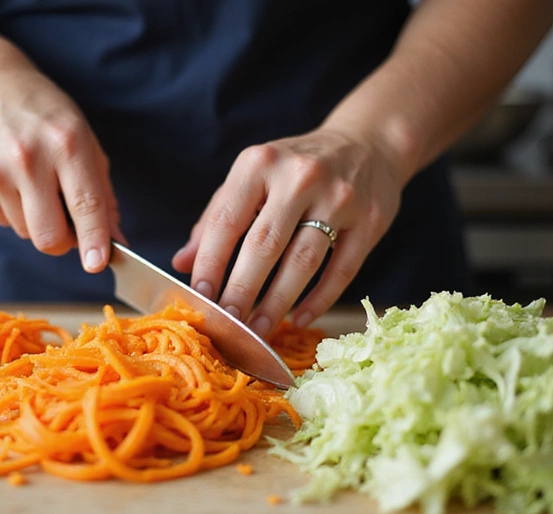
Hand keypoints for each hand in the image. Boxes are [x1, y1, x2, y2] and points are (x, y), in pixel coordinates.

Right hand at [0, 67, 124, 271]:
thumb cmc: (46, 119)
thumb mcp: (85, 141)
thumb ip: (103, 195)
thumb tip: (116, 242)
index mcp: (67, 143)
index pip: (86, 204)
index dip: (93, 239)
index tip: (97, 263)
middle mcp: (28, 158)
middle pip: (49, 236)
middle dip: (63, 242)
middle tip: (68, 225)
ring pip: (26, 232)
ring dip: (37, 221)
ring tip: (34, 184)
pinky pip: (3, 222)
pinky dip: (12, 210)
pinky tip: (10, 179)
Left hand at [171, 128, 402, 337]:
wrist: (367, 143)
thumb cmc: (296, 168)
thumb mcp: (253, 177)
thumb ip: (217, 217)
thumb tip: (182, 263)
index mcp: (260, 163)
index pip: (227, 220)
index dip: (210, 263)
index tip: (199, 297)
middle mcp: (300, 177)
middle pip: (264, 245)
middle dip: (241, 291)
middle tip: (227, 324)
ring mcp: (339, 198)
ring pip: (302, 262)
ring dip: (276, 303)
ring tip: (258, 330)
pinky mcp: (370, 221)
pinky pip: (341, 271)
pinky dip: (318, 300)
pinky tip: (297, 319)